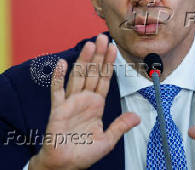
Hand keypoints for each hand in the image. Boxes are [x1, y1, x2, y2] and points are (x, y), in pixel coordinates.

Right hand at [30, 34, 139, 169]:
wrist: (65, 165)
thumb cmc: (83, 152)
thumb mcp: (108, 140)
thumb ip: (120, 126)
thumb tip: (137, 117)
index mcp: (96, 104)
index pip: (104, 79)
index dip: (108, 64)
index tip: (113, 48)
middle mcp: (84, 99)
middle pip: (92, 73)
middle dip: (98, 56)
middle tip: (102, 38)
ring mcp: (70, 102)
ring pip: (78, 76)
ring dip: (83, 61)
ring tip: (89, 45)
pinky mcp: (58, 109)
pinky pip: (57, 91)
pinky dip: (58, 77)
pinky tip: (62, 64)